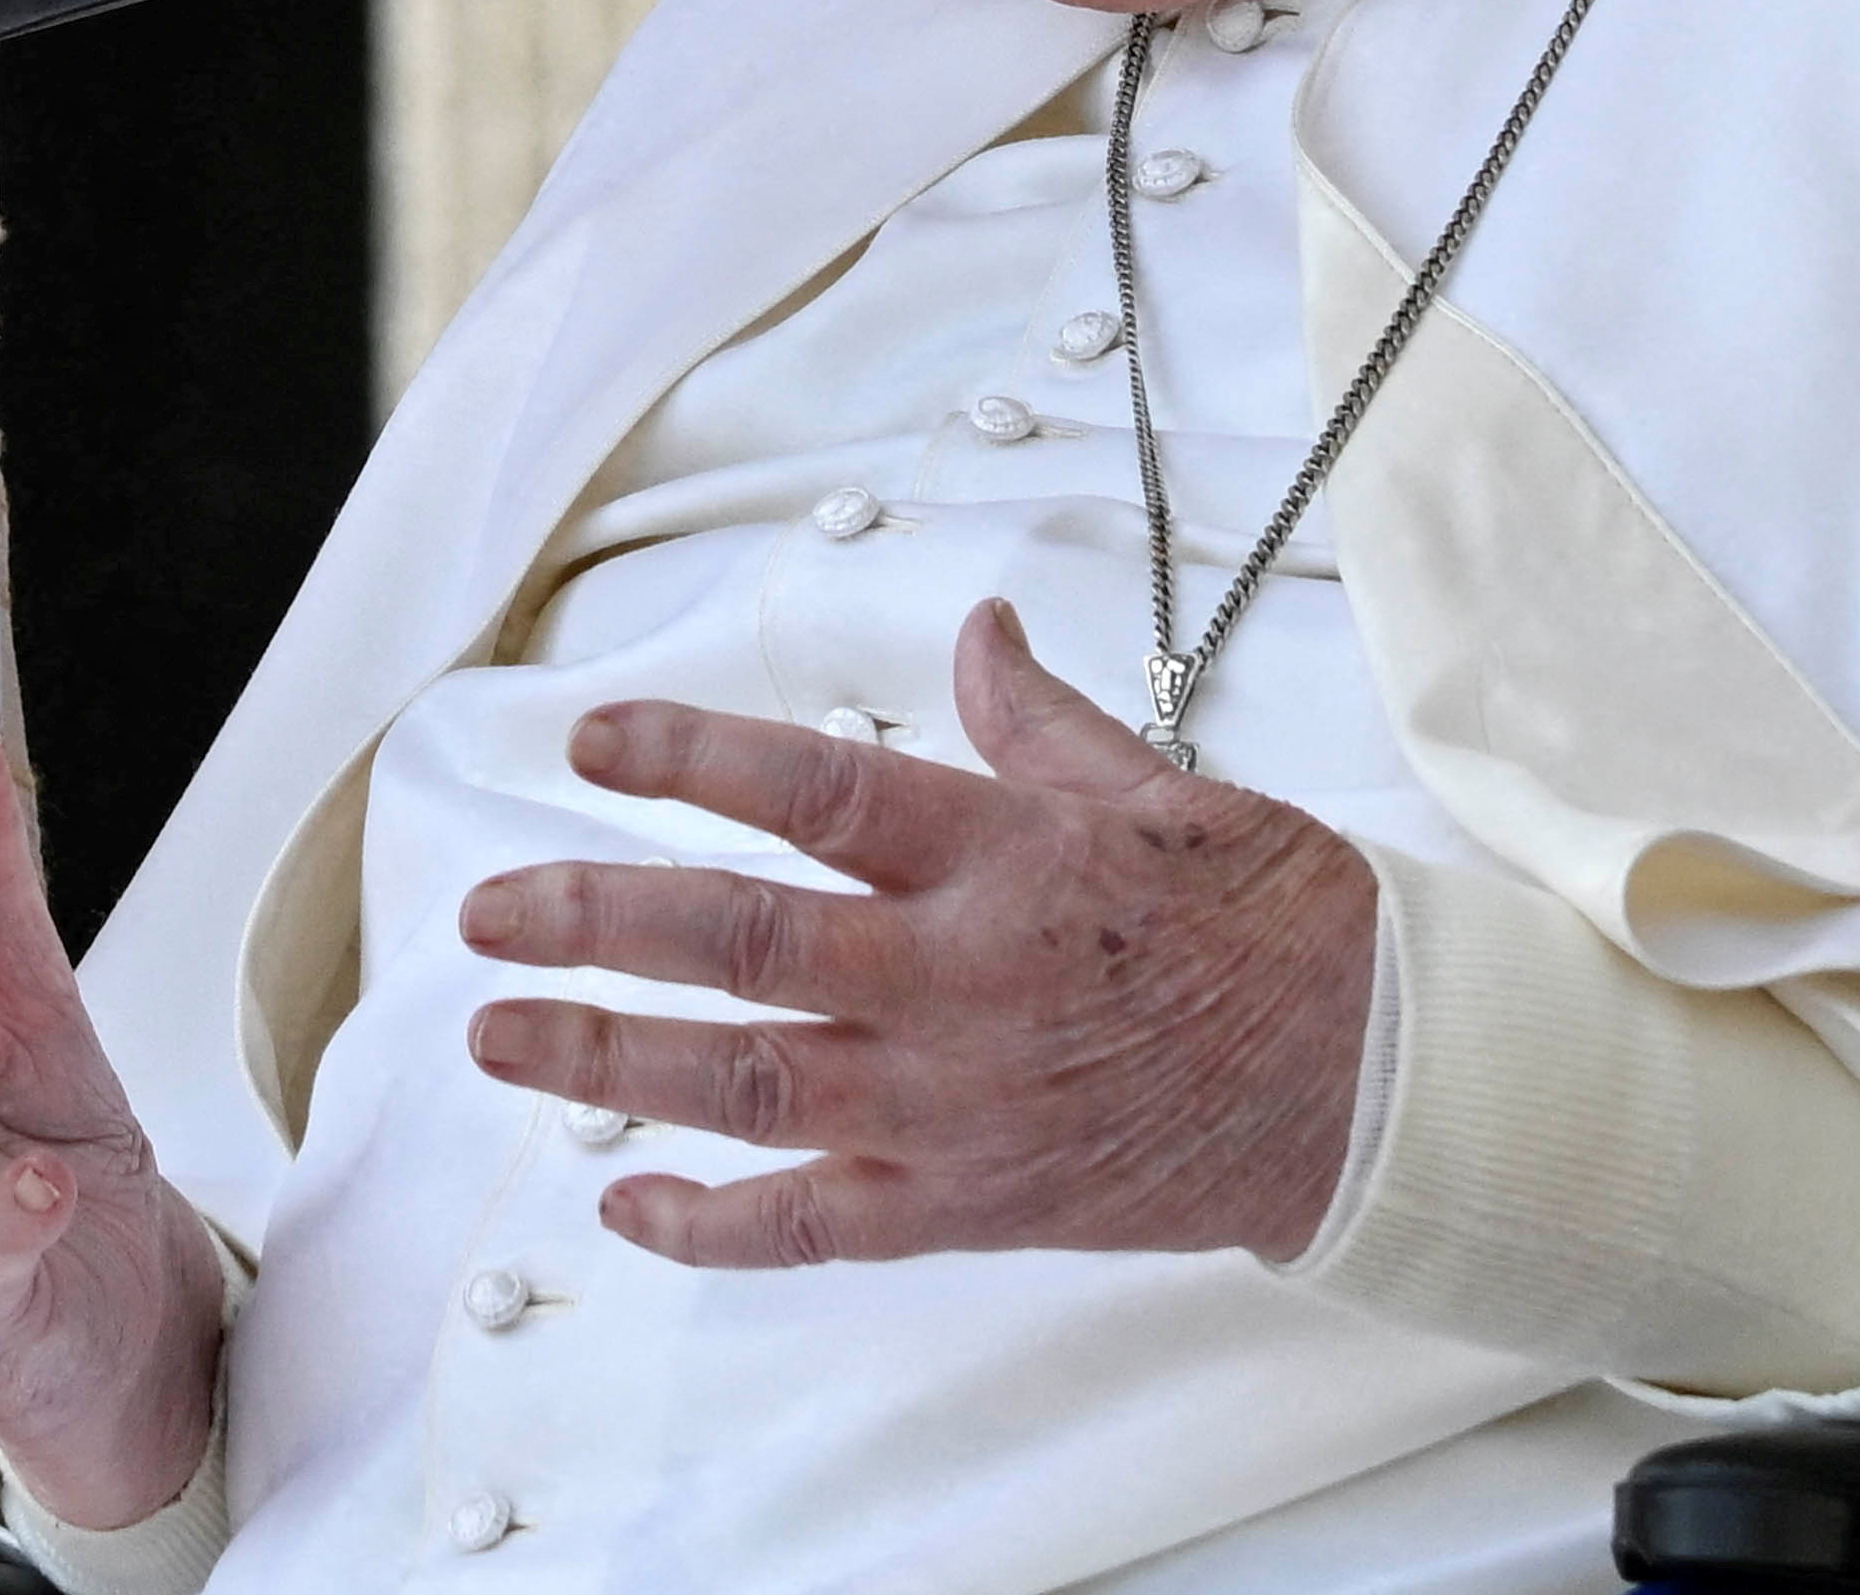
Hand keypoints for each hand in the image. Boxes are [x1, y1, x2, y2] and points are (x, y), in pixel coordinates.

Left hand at [460, 598, 1378, 1271]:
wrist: (1378, 1087)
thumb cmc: (1277, 926)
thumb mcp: (1161, 785)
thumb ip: (1036, 720)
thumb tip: (975, 634)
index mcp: (1002, 858)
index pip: (813, 794)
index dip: (689, 758)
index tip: (589, 740)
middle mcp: (957, 983)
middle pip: (738, 943)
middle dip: (591, 923)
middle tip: (481, 915)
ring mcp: (954, 1104)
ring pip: (743, 1084)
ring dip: (607, 1060)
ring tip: (501, 1035)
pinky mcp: (970, 1202)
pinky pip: (816, 1224)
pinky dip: (713, 1222)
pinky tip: (630, 1205)